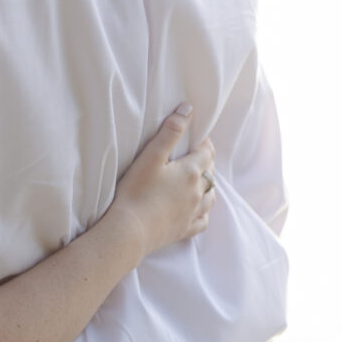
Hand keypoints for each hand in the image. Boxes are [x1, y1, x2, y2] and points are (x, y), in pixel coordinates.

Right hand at [112, 107, 215, 258]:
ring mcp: (193, 213)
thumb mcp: (151, 157)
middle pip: (211, 173)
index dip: (205, 142)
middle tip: (196, 154)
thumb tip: (188, 110)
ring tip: (201, 180)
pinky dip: (204, 211)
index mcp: (190, 173)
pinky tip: (198, 209)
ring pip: (211, 197)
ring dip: (208, 186)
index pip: (207, 153)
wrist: (129, 231)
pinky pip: (203, 220)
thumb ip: (170, 132)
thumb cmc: (136, 192)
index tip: (198, 136)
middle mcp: (198, 193)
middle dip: (206, 161)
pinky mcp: (185, 230)